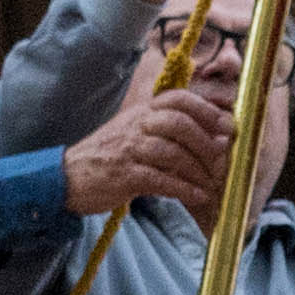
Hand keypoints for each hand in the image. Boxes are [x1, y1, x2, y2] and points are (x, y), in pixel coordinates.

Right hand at [62, 81, 231, 219]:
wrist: (67, 178)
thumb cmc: (110, 156)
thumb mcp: (136, 132)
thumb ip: (169, 132)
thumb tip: (215, 137)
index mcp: (141, 112)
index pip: (178, 99)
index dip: (206, 109)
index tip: (227, 125)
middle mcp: (136, 125)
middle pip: (179, 123)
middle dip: (206, 141)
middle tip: (222, 158)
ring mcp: (128, 150)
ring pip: (172, 153)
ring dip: (198, 170)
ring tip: (210, 183)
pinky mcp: (124, 176)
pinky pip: (160, 180)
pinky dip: (183, 189)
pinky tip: (197, 196)